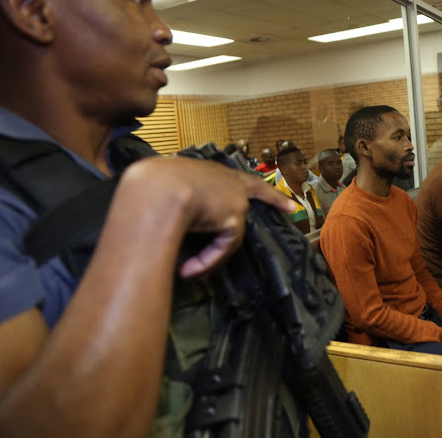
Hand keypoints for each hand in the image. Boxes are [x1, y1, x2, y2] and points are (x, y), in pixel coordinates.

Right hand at [121, 157, 295, 277]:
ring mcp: (234, 199)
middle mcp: (226, 180)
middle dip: (275, 199)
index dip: (251, 183)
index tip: (269, 186)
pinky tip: (189, 270)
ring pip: (228, 232)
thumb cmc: (150, 185)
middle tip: (291, 208)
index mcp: (207, 170)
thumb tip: (175, 220)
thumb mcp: (163, 188)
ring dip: (210, 253)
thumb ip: (175, 200)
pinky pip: (225, 246)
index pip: (233, 175)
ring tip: (189, 269)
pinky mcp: (234, 218)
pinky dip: (208, 261)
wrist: (155, 190)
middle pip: (255, 190)